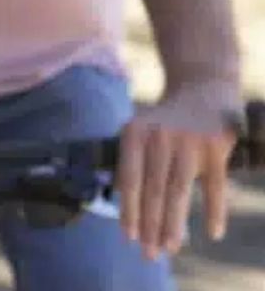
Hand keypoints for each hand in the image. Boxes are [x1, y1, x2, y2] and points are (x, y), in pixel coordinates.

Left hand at [116, 89, 238, 259]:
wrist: (203, 88)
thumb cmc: (166, 120)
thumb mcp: (141, 130)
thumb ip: (133, 161)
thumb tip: (127, 208)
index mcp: (133, 133)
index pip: (128, 180)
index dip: (128, 211)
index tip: (129, 237)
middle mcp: (158, 136)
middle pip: (152, 191)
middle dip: (150, 226)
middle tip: (149, 254)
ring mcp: (189, 141)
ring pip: (179, 192)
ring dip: (175, 224)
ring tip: (170, 249)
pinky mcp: (216, 146)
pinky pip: (215, 186)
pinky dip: (214, 211)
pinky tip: (212, 233)